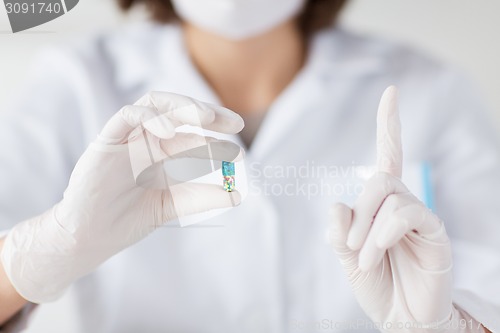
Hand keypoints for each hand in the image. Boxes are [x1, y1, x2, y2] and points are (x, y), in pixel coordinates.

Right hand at [1, 92, 243, 303]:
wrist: (92, 237)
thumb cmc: (129, 219)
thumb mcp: (174, 205)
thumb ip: (202, 198)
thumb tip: (238, 195)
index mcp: (163, 153)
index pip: (194, 133)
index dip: (217, 135)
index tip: (239, 146)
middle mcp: (147, 140)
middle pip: (180, 113)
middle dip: (208, 113)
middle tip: (233, 123)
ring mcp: (128, 138)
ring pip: (155, 105)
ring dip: (182, 106)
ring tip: (206, 117)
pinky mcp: (106, 141)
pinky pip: (126, 116)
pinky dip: (149, 118)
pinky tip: (170, 133)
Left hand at [328, 86, 484, 331]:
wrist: (400, 317)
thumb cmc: (376, 283)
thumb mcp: (346, 255)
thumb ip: (339, 230)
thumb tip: (339, 202)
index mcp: (381, 204)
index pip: (388, 156)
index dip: (389, 125)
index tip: (391, 93)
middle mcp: (402, 204)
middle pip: (379, 178)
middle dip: (359, 209)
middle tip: (350, 245)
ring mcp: (420, 217)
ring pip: (390, 194)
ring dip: (367, 228)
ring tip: (363, 257)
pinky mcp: (435, 233)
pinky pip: (406, 214)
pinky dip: (382, 233)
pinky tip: (375, 255)